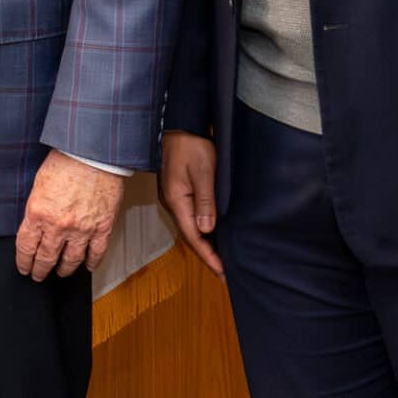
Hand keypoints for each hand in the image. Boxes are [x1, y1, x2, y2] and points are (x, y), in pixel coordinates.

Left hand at [16, 152, 124, 280]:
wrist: (93, 153)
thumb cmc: (65, 161)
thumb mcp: (38, 185)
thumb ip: (36, 209)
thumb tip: (34, 226)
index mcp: (38, 213)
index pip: (26, 247)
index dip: (24, 261)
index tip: (24, 268)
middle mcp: (58, 226)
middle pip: (46, 258)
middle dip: (40, 270)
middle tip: (38, 276)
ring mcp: (81, 229)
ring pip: (70, 260)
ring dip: (64, 270)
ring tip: (60, 273)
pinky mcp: (102, 227)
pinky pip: (96, 252)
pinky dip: (91, 263)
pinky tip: (87, 267)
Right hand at [156, 131, 222, 275]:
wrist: (181, 125)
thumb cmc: (192, 145)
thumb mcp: (204, 172)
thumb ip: (205, 201)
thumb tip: (207, 229)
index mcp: (176, 200)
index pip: (194, 236)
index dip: (208, 255)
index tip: (222, 272)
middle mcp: (172, 203)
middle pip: (190, 236)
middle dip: (207, 255)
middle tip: (224, 272)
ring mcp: (174, 198)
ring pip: (190, 228)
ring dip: (205, 244)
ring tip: (220, 258)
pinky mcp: (179, 192)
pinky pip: (190, 217)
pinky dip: (202, 230)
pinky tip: (212, 233)